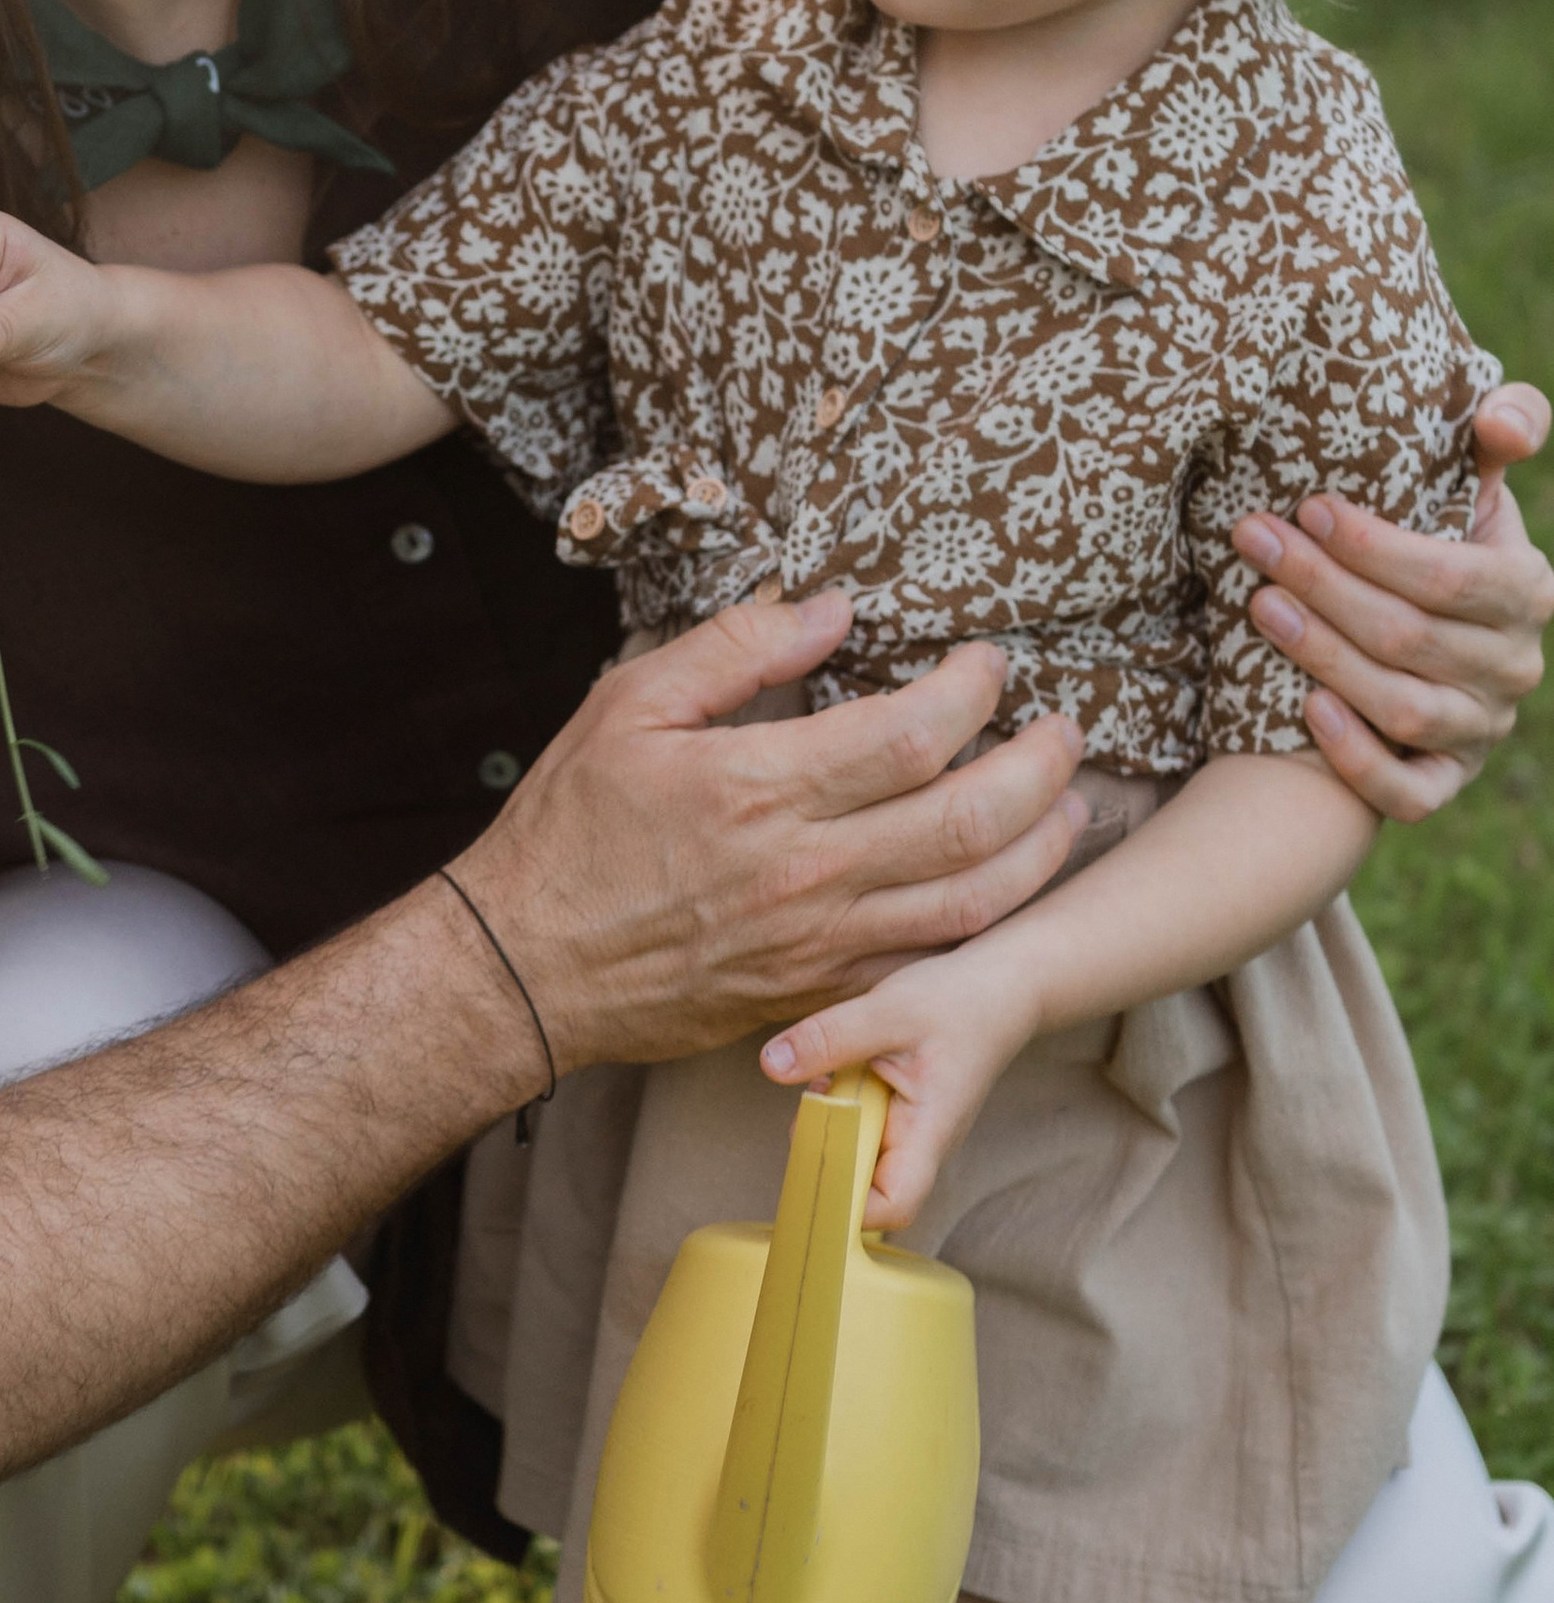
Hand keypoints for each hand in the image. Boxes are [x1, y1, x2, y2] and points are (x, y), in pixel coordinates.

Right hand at [454, 599, 1086, 1070]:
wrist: (529, 966)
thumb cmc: (572, 829)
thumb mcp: (630, 705)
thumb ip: (736, 648)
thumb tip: (831, 609)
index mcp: (761, 788)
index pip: (912, 733)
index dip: (971, 690)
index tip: (987, 664)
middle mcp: (807, 871)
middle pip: (972, 820)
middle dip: (1041, 766)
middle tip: (1064, 730)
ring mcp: (820, 943)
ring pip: (974, 903)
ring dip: (1043, 850)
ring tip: (1071, 805)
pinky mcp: (819, 994)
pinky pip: (931, 965)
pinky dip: (988, 926)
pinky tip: (1008, 888)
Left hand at [758, 943, 1033, 1230]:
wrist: (1004, 984)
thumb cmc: (960, 999)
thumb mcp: (888, 1010)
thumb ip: (830, 1039)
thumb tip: (772, 1066)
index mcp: (929, 1132)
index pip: (892, 1206)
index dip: (848, 1206)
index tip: (812, 1169)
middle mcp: (920, 1142)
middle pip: (863, 1186)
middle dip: (824, 1154)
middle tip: (809, 1107)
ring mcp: (910, 1128)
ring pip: (855, 1152)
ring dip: (827, 1123)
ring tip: (824, 1079)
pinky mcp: (899, 1109)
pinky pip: (858, 1122)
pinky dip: (838, 1102)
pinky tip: (834, 1070)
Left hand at [1233, 384, 1550, 823]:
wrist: (1421, 639)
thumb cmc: (1437, 543)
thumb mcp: (1473, 484)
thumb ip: (1499, 430)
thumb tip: (1502, 421)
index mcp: (1526, 591)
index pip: (1452, 576)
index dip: (1379, 546)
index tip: (1310, 506)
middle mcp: (1513, 667)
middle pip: (1411, 637)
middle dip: (1325, 585)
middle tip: (1254, 539)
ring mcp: (1479, 731)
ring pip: (1403, 710)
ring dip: (1324, 657)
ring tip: (1259, 606)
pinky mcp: (1443, 783)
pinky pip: (1408, 794)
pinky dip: (1357, 758)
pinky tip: (1304, 710)